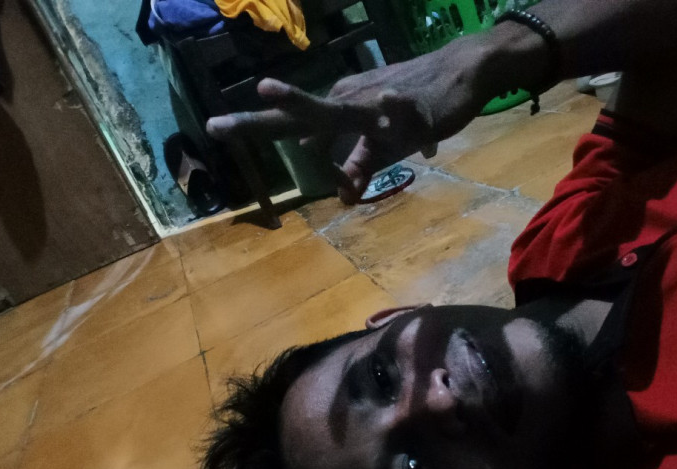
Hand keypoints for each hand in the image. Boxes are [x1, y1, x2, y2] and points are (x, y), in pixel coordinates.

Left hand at [206, 37, 491, 202]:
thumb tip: (335, 187)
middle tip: (214, 126)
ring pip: (337, 108)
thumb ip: (357, 163)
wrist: (461, 72)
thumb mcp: (383, 143)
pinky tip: (391, 106)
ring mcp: (377, 103)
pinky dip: (395, 114)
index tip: (215, 129)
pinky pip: (399, 115)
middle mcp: (349, 102)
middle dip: (257, 121)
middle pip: (298, 114)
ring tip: (267, 90)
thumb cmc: (416, 106)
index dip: (253, 127)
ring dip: (301, 102)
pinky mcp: (413, 108)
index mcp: (338, 111)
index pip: (289, 122)